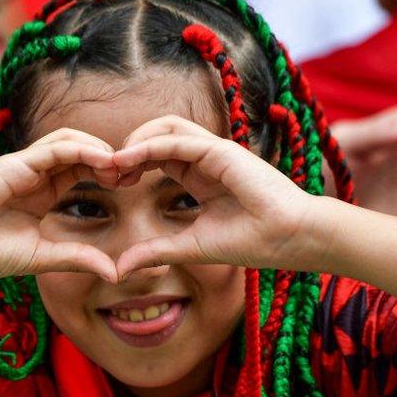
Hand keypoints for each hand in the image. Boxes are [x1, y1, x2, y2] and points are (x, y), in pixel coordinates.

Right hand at [0, 129, 120, 283]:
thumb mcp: (44, 257)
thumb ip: (78, 258)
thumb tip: (116, 273)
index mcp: (43, 192)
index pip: (81, 169)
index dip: (107, 172)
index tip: (132, 185)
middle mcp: (35, 174)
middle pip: (80, 150)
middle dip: (109, 157)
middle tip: (134, 172)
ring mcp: (24, 166)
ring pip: (70, 141)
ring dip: (99, 149)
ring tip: (121, 166)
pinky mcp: (14, 164)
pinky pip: (54, 148)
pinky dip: (82, 149)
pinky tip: (103, 160)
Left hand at [112, 116, 314, 278]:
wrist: (290, 239)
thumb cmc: (251, 242)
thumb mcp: (190, 247)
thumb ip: (156, 251)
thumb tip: (120, 268)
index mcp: (200, 175)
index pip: (157, 155)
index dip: (132, 164)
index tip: (111, 184)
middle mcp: (206, 158)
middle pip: (157, 134)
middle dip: (128, 148)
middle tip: (107, 172)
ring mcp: (215, 151)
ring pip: (166, 128)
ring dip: (135, 140)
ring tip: (114, 163)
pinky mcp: (222, 151)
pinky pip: (178, 140)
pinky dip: (149, 146)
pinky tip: (128, 160)